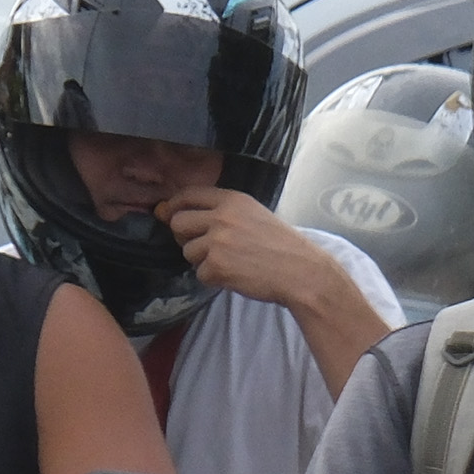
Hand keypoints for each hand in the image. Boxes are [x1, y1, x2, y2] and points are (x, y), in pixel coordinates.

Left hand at [160, 189, 348, 315]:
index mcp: (232, 200)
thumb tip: (170, 214)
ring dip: (203, 261)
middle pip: (179, 223)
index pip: (188, 194)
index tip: (171, 215)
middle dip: (186, 238)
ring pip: (188, 252)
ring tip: (231, 264)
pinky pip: (200, 274)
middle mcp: (221, 217)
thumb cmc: (283, 247)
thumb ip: (220, 212)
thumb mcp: (255, 216)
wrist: (303, 274)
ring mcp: (218, 241)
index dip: (175, 206)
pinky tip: (236, 277)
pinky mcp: (217, 266)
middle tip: (206, 248)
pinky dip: (215, 279)